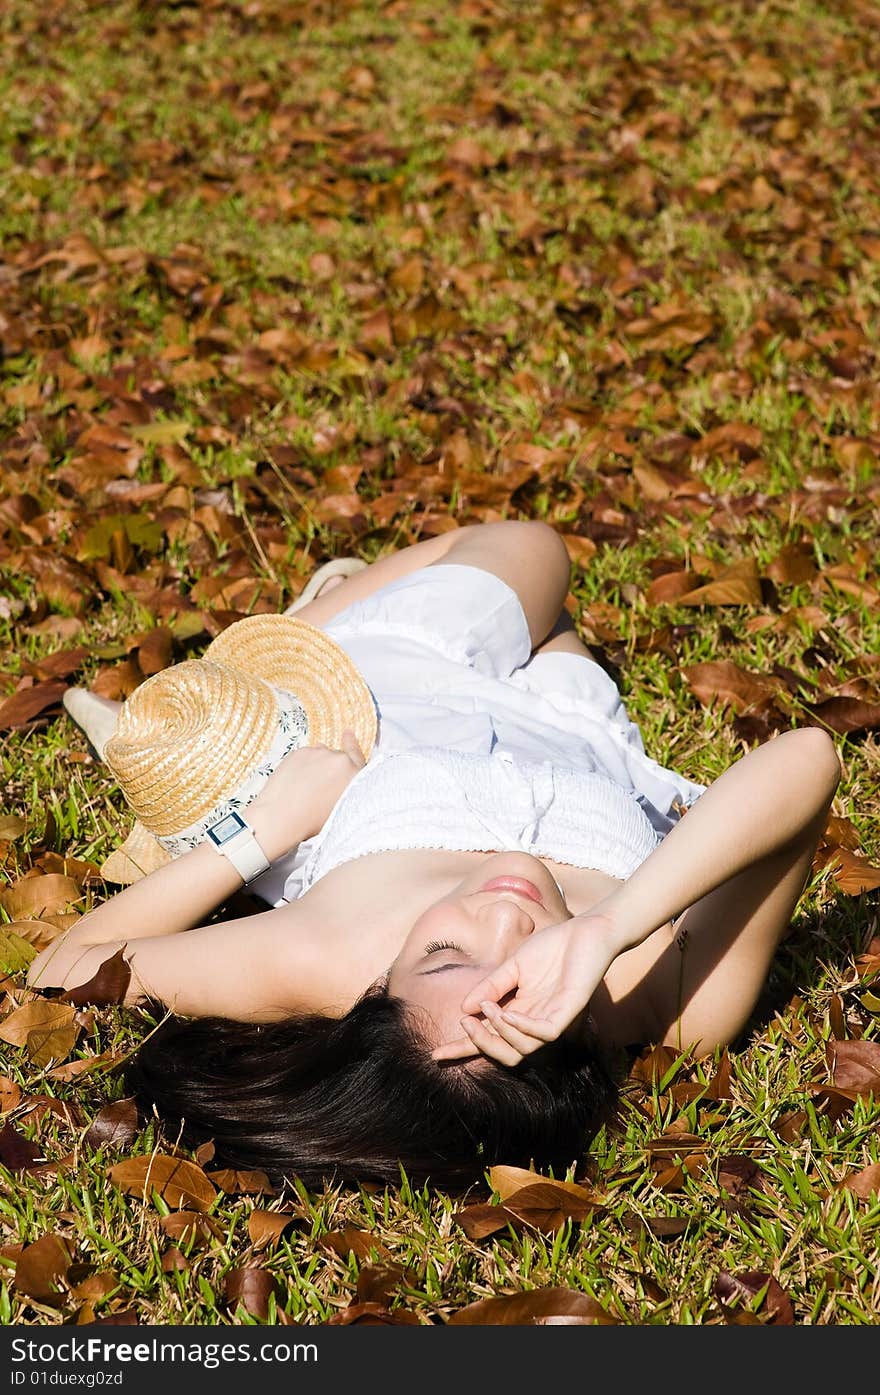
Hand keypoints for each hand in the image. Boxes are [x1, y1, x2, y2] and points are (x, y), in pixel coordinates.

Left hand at [247, 730, 366, 857]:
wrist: (281, 816)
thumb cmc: (311, 820)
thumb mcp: (341, 808)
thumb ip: (347, 787)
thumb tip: (341, 775)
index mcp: (354, 776)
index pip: (357, 756)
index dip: (351, 744)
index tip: (347, 733)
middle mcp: (340, 760)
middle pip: (338, 757)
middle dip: (331, 767)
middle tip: (319, 785)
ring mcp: (319, 753)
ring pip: (320, 754)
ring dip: (316, 764)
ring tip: (305, 785)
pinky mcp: (300, 751)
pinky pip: (305, 755)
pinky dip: (302, 764)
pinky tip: (295, 780)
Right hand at [431, 912, 620, 1066]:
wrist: (585, 931)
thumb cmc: (553, 947)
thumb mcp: (513, 966)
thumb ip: (491, 987)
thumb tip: (463, 1007)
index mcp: (522, 1013)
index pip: (491, 1037)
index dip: (464, 1047)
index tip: (436, 1054)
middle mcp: (537, 1022)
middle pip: (505, 1053)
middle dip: (479, 1045)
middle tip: (464, 1024)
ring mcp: (554, 1019)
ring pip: (523, 1049)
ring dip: (498, 1032)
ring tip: (486, 1009)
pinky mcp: (570, 1012)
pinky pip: (544, 1033)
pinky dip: (521, 1027)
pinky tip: (507, 1012)